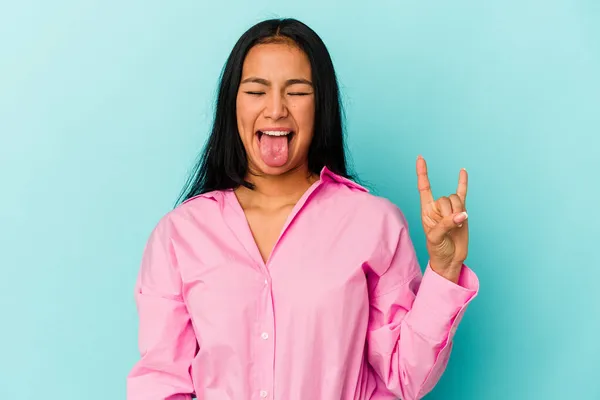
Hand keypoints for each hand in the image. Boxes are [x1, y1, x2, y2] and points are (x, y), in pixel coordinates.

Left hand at [416, 155, 468, 282]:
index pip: (424, 187)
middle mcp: (437, 207)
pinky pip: (463, 194)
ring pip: (457, 199)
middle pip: (446, 198)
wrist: (450, 259)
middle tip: (449, 226)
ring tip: (457, 225)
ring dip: (458, 211)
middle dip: (449, 212)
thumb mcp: (436, 238)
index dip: (422, 173)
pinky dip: (463, 183)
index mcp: (426, 210)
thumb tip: (462, 214)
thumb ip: (445, 225)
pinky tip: (463, 171)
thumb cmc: (437, 250)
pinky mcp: (462, 211)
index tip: (420, 158)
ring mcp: (450, 209)